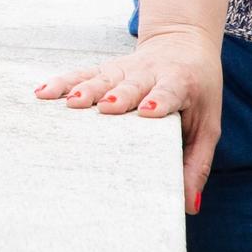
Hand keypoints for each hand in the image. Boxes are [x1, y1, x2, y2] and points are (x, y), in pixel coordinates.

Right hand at [31, 24, 224, 214]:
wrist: (184, 44)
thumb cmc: (197, 93)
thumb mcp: (207, 125)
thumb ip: (196, 163)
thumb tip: (188, 206)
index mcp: (180, 83)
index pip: (169, 91)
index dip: (159, 100)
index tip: (147, 111)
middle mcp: (151, 73)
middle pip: (132, 85)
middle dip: (118, 95)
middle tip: (105, 107)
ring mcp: (127, 68)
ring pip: (103, 77)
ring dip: (85, 88)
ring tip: (69, 103)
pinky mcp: (108, 68)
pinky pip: (84, 73)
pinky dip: (64, 82)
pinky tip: (44, 93)